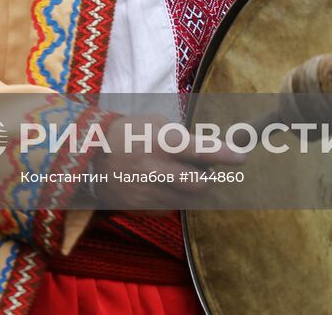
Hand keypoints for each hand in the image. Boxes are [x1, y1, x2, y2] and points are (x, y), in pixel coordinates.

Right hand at [90, 115, 245, 209]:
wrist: (90, 155)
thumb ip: (182, 139)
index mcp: (162, 142)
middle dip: (207, 178)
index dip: (224, 154)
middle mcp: (157, 169)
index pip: (201, 150)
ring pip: (186, 198)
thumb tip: (210, 153)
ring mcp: (148, 191)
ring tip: (170, 173)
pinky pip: (169, 207)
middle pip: (200, 184)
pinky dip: (169, 197)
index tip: (242, 157)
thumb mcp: (155, 124)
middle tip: (203, 170)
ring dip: (186, 188)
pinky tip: (154, 185)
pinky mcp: (141, 207)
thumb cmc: (128, 133)